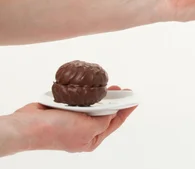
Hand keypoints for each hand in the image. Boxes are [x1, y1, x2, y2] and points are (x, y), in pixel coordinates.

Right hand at [10, 86, 135, 152]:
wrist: (28, 125)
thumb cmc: (57, 131)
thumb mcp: (88, 129)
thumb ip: (104, 121)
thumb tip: (112, 113)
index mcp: (91, 139)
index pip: (114, 123)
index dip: (126, 110)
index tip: (134, 99)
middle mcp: (83, 131)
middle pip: (104, 114)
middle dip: (114, 101)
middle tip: (122, 89)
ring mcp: (73, 120)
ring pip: (92, 106)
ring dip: (101, 96)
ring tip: (111, 87)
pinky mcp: (63, 110)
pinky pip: (79, 100)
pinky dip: (86, 94)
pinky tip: (91, 88)